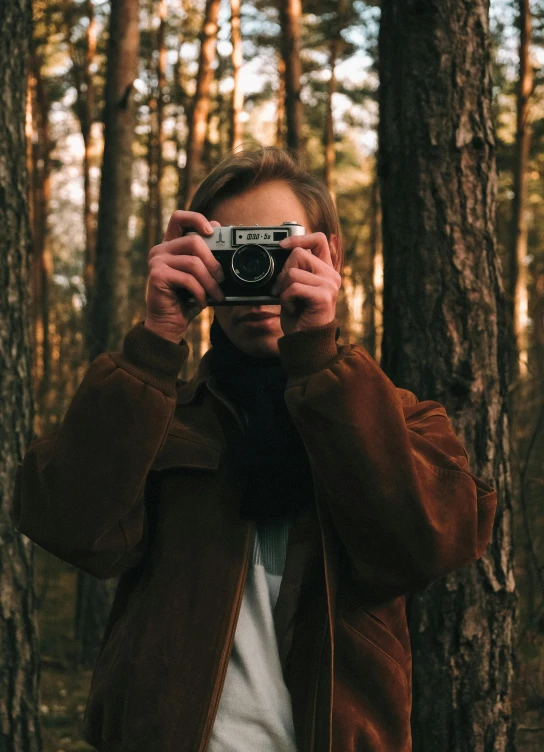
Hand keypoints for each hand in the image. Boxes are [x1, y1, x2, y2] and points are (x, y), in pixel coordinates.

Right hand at [144, 211, 223, 342]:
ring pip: (194, 263)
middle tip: (222, 279)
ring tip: (216, 295)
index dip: (197, 219)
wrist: (170, 323)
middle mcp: (161, 250)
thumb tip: (223, 237)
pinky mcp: (157, 275)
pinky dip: (200, 293)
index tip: (213, 231)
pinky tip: (201, 302)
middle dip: (213, 262)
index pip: (179, 218)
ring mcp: (157, 261)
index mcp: (171, 245)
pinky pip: (188, 279)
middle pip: (193, 242)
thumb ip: (207, 257)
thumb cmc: (186, 299)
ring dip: (210, 283)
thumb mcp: (201, 276)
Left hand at [270, 232, 340, 335]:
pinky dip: (286, 299)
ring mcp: (329, 285)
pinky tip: (292, 308)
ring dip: (283, 289)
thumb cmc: (299, 316)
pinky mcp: (324, 296)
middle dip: (283, 272)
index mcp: (326, 270)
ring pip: (293, 272)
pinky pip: (294, 287)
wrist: (305, 341)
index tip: (282, 246)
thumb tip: (283, 251)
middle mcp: (331, 275)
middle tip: (282, 290)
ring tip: (290, 302)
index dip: (299, 238)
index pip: (318, 239)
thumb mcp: (296, 287)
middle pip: (299, 254)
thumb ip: (296, 269)